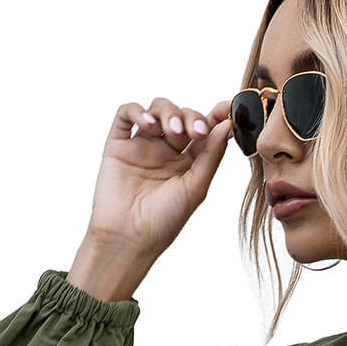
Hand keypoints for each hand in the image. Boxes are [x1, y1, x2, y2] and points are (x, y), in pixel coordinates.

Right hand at [82, 96, 233, 261]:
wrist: (128, 238)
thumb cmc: (164, 221)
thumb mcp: (195, 188)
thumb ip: (210, 156)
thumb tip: (227, 125)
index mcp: (188, 163)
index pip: (204, 131)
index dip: (216, 116)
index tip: (228, 107)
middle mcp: (166, 152)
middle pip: (183, 116)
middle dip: (191, 117)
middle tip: (195, 132)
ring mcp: (142, 146)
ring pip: (158, 110)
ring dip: (168, 113)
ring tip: (171, 132)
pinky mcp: (118, 145)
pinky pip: (126, 114)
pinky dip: (137, 111)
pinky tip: (148, 124)